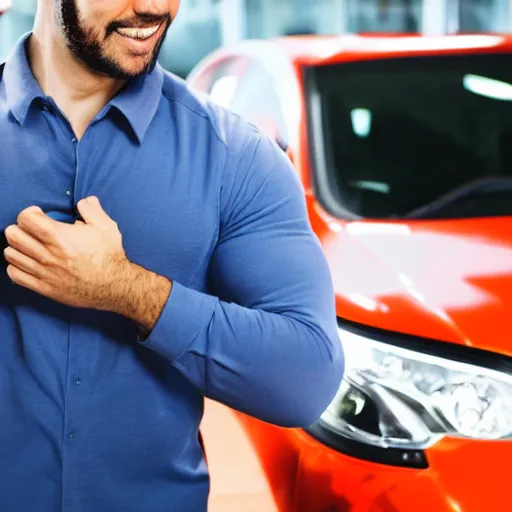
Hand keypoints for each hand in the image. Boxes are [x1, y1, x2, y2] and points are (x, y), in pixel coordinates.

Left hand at [4, 196, 129, 309]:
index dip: (30, 213)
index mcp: (60, 236)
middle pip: (13, 235)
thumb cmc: (110, 256)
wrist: (115, 286)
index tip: (40, 215)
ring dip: (18, 247)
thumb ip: (92, 210)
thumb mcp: (107, 227)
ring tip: (31, 246)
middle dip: (21, 228)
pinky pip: (14, 275)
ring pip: (11, 254)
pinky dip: (17, 266)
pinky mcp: (44, 287)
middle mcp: (47, 254)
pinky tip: (29, 263)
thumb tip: (85, 201)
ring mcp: (44, 272)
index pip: (25, 218)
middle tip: (33, 230)